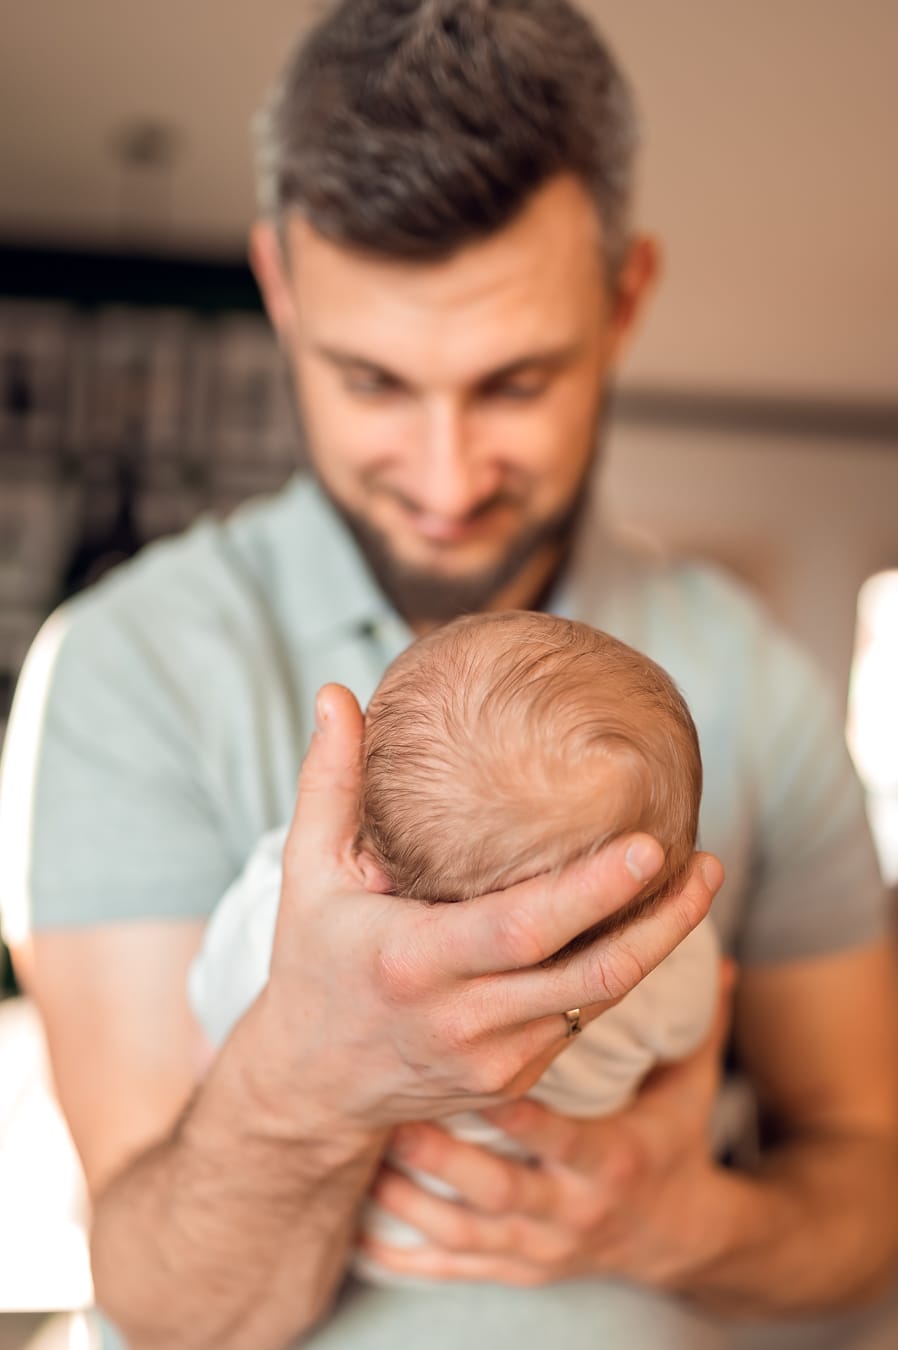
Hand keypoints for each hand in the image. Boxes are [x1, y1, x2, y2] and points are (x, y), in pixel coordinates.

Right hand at [250, 683, 723, 1137]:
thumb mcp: (307, 872)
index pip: (523, 929)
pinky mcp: (514, 1078)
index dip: (593, 891)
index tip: (653, 844)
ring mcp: (493, 1059)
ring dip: (659, 946)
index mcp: (414, 962)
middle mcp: (462, 1020)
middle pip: (589, 976)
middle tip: (709, 862)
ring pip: (599, 1004)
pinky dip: (621, 976)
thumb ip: (329, 782)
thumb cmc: (313, 961)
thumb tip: (339, 694)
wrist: (312, 1086)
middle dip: (662, 922)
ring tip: (702, 884)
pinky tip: (651, 928)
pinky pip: (583, 1023)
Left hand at [358, 962, 737, 1287]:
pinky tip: (360, 1237)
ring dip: (410, 1202)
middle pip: (496, 1188)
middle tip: (390, 1117)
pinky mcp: (518, 1268)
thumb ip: (695, 1018)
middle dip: (443, 1158)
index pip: (555, 1132)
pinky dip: (406, 1257)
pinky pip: (453, 1268)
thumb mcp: (689, 1085)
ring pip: (463, 1231)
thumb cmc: (674, 1139)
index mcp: (610, 1160)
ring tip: (364, 1162)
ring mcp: (541, 1246)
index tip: (463, 1073)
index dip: (511, 1110)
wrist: (682, 1239)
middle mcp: (572, 1211)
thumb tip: (715, 950)